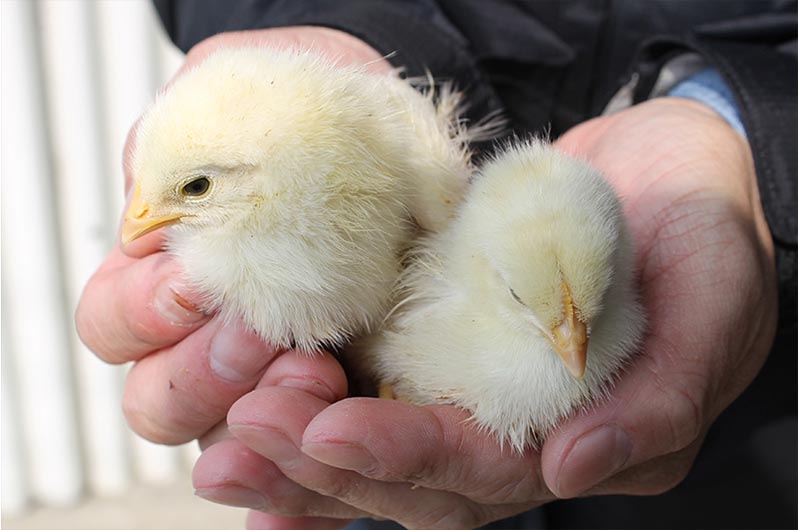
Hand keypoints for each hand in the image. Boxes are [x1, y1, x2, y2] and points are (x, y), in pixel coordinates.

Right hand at [75, 27, 391, 444]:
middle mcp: (201, 336)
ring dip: (263, 411)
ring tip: (316, 370)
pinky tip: (338, 419)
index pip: (114, 324)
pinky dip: (313, 446)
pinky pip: (309, 439)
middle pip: (158, 400)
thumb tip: (155, 201)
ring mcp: (268, 371)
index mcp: (158, 273)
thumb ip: (180, 142)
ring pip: (229, 433)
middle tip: (257, 334)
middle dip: (201, 376)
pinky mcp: (334, 385)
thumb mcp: (229, 94)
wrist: (378, 124)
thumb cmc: (295, 104)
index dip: (144, 314)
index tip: (196, 281)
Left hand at [194, 97, 777, 528]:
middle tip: (248, 427)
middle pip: (408, 475)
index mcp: (576, 441)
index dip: (405, 457)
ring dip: (296, 446)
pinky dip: (308, 405)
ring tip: (225, 436)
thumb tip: (572, 470)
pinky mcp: (433, 338)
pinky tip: (246, 418)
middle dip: (323, 461)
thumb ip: (658, 403)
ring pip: (372, 438)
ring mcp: (465, 386)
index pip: (480, 473)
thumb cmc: (702, 239)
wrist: (666, 175)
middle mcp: (510, 430)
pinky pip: (364, 381)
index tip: (330, 428)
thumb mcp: (712, 308)